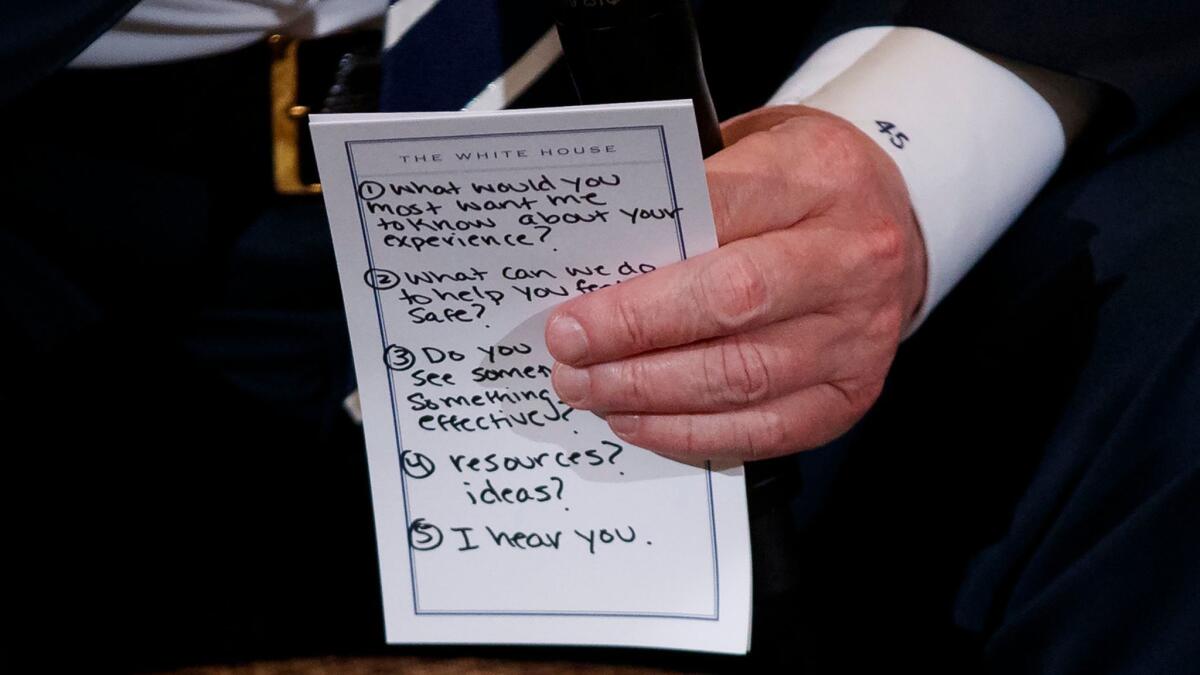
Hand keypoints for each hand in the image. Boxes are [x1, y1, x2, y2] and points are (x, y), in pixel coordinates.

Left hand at [545, 105, 926, 461]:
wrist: (893, 223)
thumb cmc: (803, 186)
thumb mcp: (753, 150)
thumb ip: (687, 198)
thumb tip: (595, 264)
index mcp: (819, 176)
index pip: (717, 218)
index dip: (642, 270)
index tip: (574, 306)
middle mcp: (850, 257)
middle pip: (733, 302)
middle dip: (635, 335)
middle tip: (569, 353)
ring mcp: (858, 333)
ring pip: (743, 376)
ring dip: (652, 393)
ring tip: (591, 391)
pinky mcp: (852, 392)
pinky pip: (766, 428)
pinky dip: (693, 433)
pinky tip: (641, 421)